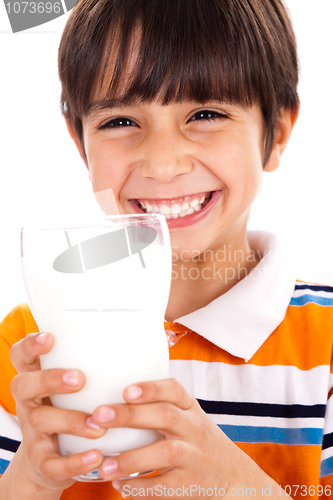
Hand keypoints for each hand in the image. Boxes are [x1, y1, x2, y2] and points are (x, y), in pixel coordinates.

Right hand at [5, 332, 104, 498]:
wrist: (51, 461)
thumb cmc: (73, 409)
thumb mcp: (77, 387)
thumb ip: (101, 365)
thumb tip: (156, 338)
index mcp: (36, 377)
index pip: (22, 355)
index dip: (31, 345)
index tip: (50, 338)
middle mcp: (29, 401)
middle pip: (24, 384)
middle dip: (50, 379)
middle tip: (79, 379)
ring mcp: (32, 431)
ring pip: (40, 420)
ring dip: (71, 421)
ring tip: (98, 426)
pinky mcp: (41, 461)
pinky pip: (52, 462)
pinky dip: (75, 461)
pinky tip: (97, 456)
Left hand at [91, 379, 284, 498]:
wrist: (231, 474)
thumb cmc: (195, 438)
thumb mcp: (186, 415)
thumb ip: (157, 405)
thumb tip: (108, 395)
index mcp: (189, 407)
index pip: (174, 390)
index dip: (151, 389)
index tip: (126, 390)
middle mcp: (193, 428)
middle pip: (165, 416)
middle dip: (131, 415)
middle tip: (99, 416)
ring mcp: (194, 456)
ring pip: (166, 452)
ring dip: (132, 459)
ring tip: (105, 466)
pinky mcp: (191, 483)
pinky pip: (166, 486)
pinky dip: (142, 488)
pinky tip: (121, 486)